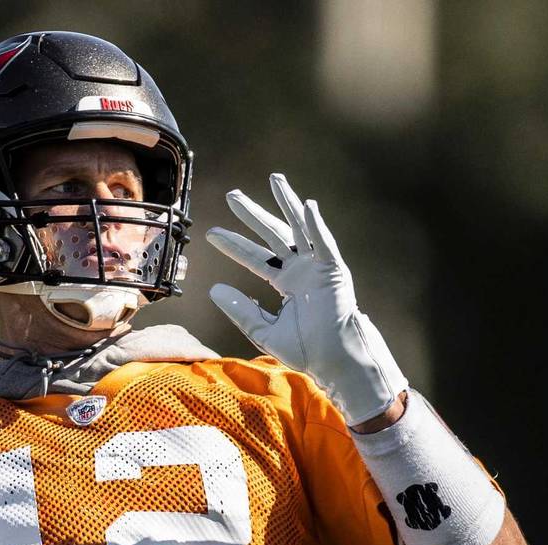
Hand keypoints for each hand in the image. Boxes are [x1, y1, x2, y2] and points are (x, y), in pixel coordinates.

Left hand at [206, 173, 407, 424]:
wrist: (334, 362)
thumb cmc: (306, 350)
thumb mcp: (263, 330)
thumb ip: (241, 310)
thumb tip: (214, 290)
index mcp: (287, 283)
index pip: (255, 258)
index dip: (235, 245)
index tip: (212, 233)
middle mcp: (301, 270)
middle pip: (273, 234)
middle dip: (253, 215)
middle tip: (232, 195)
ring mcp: (318, 268)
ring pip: (299, 228)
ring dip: (287, 203)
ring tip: (275, 179)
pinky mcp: (335, 272)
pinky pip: (325, 244)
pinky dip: (317, 225)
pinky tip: (307, 206)